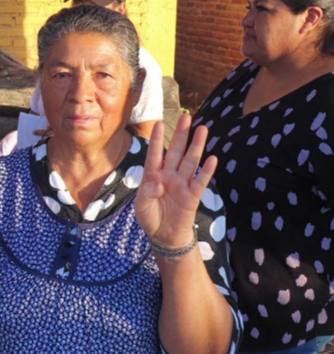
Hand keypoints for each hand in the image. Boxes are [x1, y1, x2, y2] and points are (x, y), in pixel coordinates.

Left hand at [134, 114, 217, 249]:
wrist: (164, 236)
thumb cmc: (150, 218)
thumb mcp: (141, 207)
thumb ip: (146, 194)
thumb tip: (157, 183)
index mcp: (153, 176)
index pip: (155, 154)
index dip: (158, 140)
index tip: (160, 123)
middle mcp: (169, 176)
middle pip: (176, 151)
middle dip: (181, 135)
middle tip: (187, 117)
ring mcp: (182, 184)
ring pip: (190, 161)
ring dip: (196, 146)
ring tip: (202, 129)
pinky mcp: (193, 196)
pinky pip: (200, 181)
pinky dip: (206, 171)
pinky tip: (212, 158)